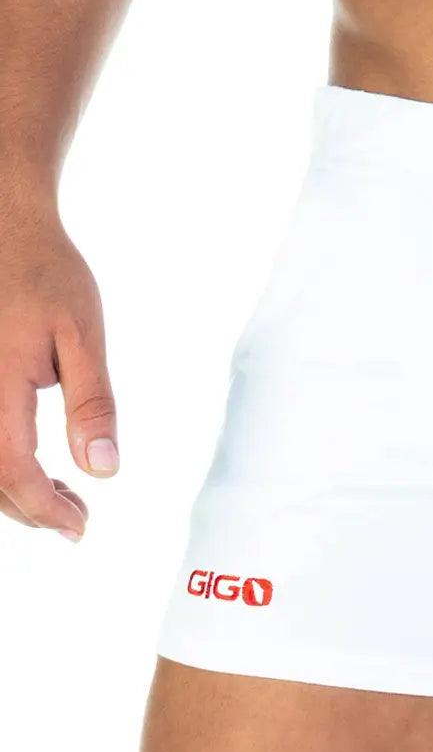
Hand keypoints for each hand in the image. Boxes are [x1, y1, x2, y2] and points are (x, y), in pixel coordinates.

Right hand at [0, 204, 117, 541]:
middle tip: (77, 520)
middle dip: (30, 508)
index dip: (45, 509)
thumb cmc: (46, 274)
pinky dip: (0, 461)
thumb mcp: (83, 336)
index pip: (12, 473)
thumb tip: (104, 469)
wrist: (3, 225)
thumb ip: (92, 404)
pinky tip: (31, 464)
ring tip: (61, 496)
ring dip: (12, 490)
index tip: (81, 527)